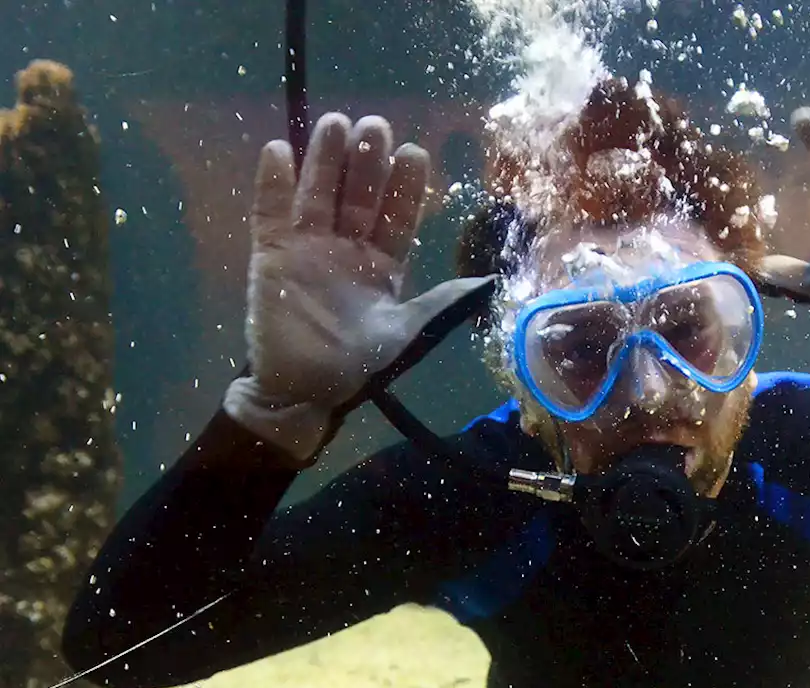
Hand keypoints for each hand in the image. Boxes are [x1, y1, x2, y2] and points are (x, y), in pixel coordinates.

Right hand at [224, 112, 492, 460]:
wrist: (304, 391)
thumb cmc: (359, 365)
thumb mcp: (408, 331)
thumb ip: (441, 302)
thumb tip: (487, 281)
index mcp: (381, 264)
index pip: (395, 216)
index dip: (403, 185)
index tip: (414, 152)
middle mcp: (346, 248)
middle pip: (358, 196)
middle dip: (367, 161)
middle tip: (376, 125)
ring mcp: (307, 248)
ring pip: (318, 194)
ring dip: (325, 159)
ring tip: (335, 123)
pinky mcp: (271, 255)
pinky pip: (270, 212)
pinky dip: (273, 183)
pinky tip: (279, 149)